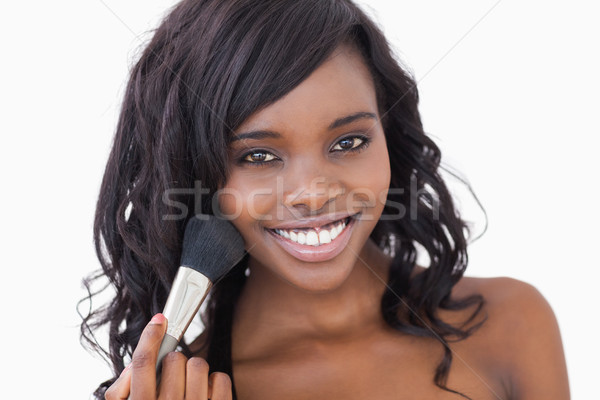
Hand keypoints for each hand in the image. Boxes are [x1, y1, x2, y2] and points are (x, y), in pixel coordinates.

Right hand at [104, 313, 232, 399]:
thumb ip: (123, 392)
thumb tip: (133, 367)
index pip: (142, 362)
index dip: (150, 335)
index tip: (159, 320)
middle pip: (173, 359)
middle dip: (172, 363)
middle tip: (172, 379)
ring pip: (198, 364)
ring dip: (194, 371)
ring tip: (189, 388)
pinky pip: (220, 378)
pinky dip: (215, 382)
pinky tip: (205, 395)